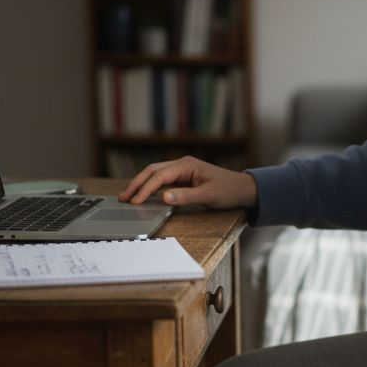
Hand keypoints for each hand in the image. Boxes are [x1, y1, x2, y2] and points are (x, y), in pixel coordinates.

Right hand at [119, 156, 257, 209]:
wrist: (243, 189)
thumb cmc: (229, 191)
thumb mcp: (208, 196)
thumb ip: (186, 197)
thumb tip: (164, 197)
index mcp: (186, 165)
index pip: (159, 176)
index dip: (145, 189)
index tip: (135, 201)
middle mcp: (182, 165)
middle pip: (152, 171)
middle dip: (137, 184)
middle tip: (123, 197)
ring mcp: (182, 171)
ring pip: (155, 175)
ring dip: (142, 185)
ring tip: (129, 197)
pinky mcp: (184, 178)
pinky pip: (163, 181)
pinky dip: (151, 187)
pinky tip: (144, 195)